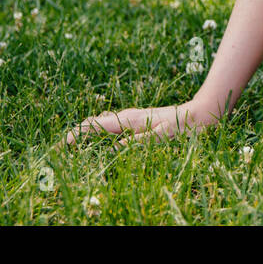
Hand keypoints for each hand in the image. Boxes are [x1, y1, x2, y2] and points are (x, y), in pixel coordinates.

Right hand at [61, 99, 217, 148]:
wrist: (202, 113)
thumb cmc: (184, 126)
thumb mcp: (162, 137)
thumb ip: (138, 142)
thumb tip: (112, 150)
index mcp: (129, 120)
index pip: (93, 125)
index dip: (75, 134)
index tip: (60, 146)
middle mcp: (128, 117)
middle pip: (94, 123)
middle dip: (76, 133)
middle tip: (61, 149)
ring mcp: (134, 118)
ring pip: (103, 124)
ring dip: (87, 133)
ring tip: (73, 146)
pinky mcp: (140, 122)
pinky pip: (114, 127)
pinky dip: (101, 133)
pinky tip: (101, 142)